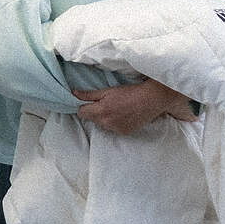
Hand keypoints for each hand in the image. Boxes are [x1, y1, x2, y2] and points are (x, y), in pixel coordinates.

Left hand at [74, 79, 196, 135]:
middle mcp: (106, 123)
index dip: (84, 106)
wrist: (151, 99)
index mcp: (100, 111)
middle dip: (95, 112)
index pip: (81, 113)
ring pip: (102, 125)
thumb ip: (89, 94)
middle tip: (106, 102)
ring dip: (105, 118)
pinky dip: (115, 123)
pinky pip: (113, 129)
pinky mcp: (124, 133)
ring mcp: (116, 129)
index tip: (90, 101)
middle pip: (92, 119)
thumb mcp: (108, 90)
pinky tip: (123, 114)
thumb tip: (73, 93)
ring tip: (117, 108)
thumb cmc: (129, 92)